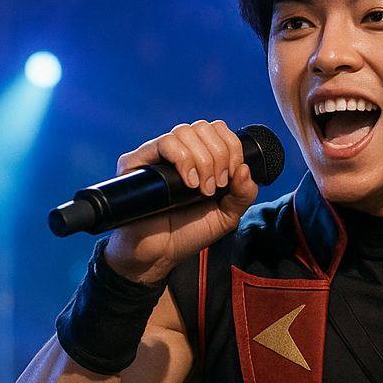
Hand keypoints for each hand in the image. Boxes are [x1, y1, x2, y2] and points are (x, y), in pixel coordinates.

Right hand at [104, 119, 259, 282]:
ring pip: (185, 131)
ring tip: (200, 189)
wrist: (159, 255)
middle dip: (218, 156)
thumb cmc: (188, 233)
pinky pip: (164, 142)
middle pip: (204, 127)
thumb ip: (242, 195)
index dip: (231, 148)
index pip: (219, 130)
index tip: (230, 178)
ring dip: (202, 160)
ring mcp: (157, 155)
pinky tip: (187, 183)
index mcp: (200, 157)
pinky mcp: (137, 161)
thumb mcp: (226, 216)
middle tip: (214, 187)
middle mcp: (179, 152)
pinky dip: (184, 160)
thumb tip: (245, 169)